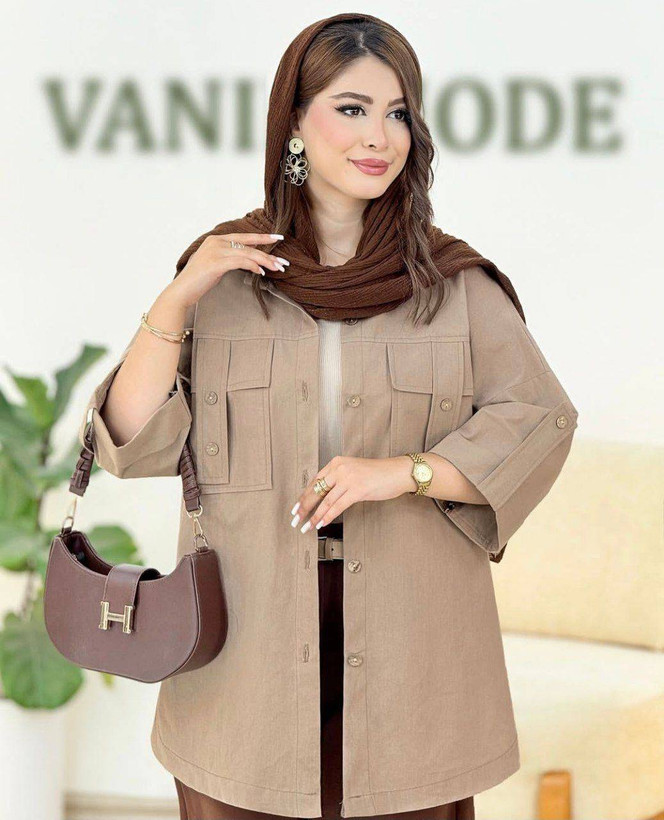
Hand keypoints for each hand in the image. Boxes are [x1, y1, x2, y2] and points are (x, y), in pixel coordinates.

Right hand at [166, 232, 290, 307]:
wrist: (182, 291)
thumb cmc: (199, 281)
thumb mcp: (216, 265)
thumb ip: (230, 258)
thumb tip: (249, 260)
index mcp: (216, 239)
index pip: (244, 237)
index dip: (262, 237)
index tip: (277, 238)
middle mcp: (216, 242)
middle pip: (248, 244)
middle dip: (268, 251)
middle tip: (284, 259)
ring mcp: (215, 251)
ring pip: (247, 253)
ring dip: (265, 261)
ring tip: (278, 268)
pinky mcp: (216, 263)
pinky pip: (241, 262)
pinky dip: (253, 266)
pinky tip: (262, 272)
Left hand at [289, 455, 412, 532]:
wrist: (397, 472)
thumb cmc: (378, 474)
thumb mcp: (354, 471)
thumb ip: (339, 480)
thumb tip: (324, 497)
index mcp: (337, 463)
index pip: (315, 481)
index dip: (304, 496)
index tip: (296, 507)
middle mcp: (340, 468)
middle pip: (316, 490)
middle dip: (304, 507)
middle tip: (295, 518)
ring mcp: (348, 479)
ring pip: (326, 501)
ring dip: (314, 516)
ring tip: (307, 526)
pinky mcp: (357, 490)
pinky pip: (338, 506)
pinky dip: (328, 516)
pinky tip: (321, 524)